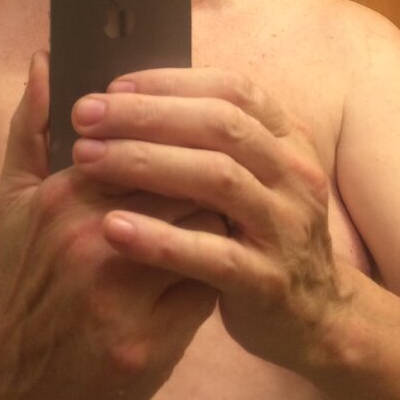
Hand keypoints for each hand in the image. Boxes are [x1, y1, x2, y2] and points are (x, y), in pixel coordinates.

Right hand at [0, 53, 224, 399]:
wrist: (11, 382)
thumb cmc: (20, 280)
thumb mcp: (13, 200)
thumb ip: (32, 127)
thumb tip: (45, 61)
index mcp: (61, 197)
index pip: (146, 144)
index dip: (177, 137)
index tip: (191, 133)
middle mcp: (89, 242)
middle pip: (184, 181)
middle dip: (206, 173)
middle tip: (224, 168)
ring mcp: (118, 297)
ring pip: (204, 231)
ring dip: (219, 219)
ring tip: (223, 212)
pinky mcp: (146, 346)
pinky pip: (205, 289)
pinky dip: (216, 271)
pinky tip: (212, 264)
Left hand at [70, 68, 352, 372]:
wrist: (315, 318)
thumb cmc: (257, 232)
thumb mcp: (248, 174)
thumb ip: (204, 134)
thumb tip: (129, 93)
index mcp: (286, 139)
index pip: (231, 90)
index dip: (170, 82)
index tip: (113, 86)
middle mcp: (293, 174)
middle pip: (219, 126)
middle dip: (146, 115)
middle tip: (85, 115)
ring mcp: (285, 227)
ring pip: (216, 179)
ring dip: (146, 162)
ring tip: (88, 158)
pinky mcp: (267, 281)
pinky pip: (212, 255)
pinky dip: (160, 238)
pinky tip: (112, 228)